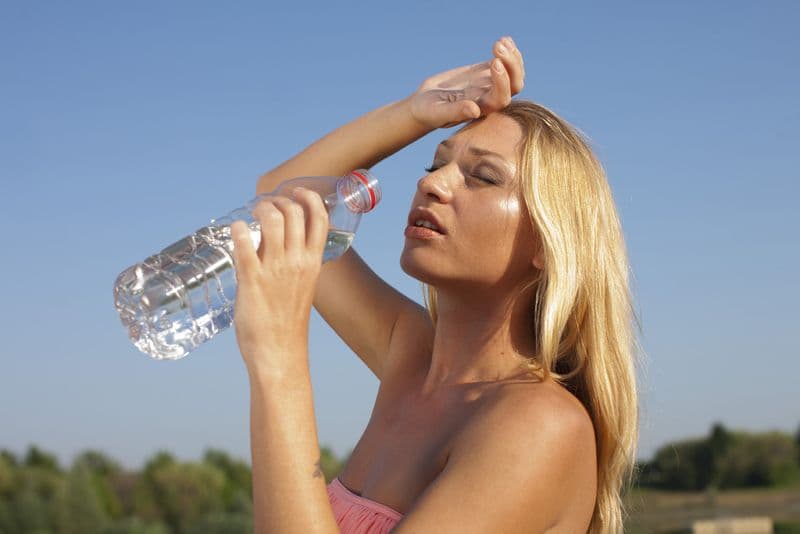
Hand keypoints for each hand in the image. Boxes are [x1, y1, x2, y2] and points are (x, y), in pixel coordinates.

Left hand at [229, 187, 328, 375]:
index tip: (297, 191)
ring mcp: (275, 270)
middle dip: (278, 199)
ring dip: (259, 208)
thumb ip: (293, 264)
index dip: (309, 197)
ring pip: (272, 220)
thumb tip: (273, 243)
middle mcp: (297, 262)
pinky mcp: (251, 280)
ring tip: (251, 213)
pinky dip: (238, 230)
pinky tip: (235, 229)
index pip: (319, 218)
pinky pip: (244, 244)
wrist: (279, 353)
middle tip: (265, 204)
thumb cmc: (288, 323)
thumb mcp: (302, 287)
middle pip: (294, 211)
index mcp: (313, 263)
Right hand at [409, 36, 524, 129]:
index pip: (502, 97)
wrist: (424, 104)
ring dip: (512, 56)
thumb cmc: (429, 112)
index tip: (494, 61)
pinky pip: (503, 62)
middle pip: (515, 84)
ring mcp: (490, 84)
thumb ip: (456, 112)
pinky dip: (507, 50)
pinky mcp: (484, 72)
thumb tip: (475, 110)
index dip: (503, 80)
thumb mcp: (439, 113)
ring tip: (500, 41)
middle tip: (497, 46)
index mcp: (483, 109)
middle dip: (511, 65)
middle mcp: (491, 98)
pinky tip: (503, 39)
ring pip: (513, 72)